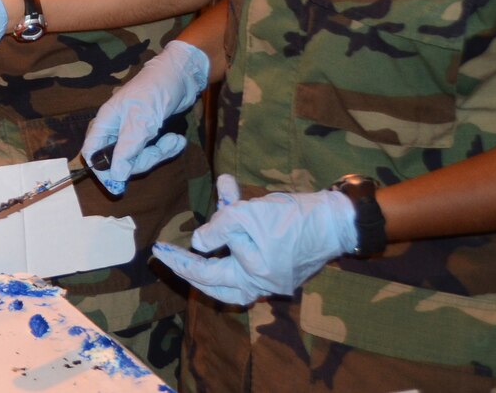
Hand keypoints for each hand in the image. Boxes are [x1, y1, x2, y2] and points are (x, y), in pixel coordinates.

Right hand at [80, 39, 209, 193]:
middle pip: (119, 160)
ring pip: (138, 157)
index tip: (118, 184)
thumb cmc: (155, 91)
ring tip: (175, 140)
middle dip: (142, 160)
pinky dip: (166, 149)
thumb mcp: (141, 121)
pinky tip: (177, 139)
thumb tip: (115, 175)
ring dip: (159, 154)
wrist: (181, 76)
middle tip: (161, 151)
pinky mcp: (149, 133)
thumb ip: (127, 149)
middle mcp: (116, 129)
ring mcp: (133, 132)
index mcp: (106, 122)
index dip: (102, 170)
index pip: (92, 152)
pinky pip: (152, 151)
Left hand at [152, 174, 358, 305]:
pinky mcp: (286, 265)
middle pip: (220, 286)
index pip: (206, 273)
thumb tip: (198, 244)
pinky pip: (253, 256)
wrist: (337, 220)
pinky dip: (238, 239)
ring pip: (235, 272)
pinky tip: (231, 209)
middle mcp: (265, 284)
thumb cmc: (289, 218)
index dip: (180, 260)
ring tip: (198, 246)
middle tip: (173, 259)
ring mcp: (277, 277)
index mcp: (253, 276)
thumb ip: (218, 229)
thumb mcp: (245, 217)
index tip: (158, 250)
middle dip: (194, 272)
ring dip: (216, 256)